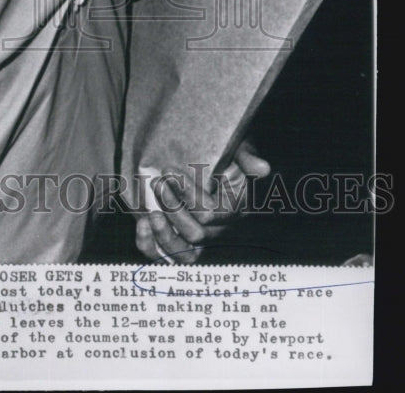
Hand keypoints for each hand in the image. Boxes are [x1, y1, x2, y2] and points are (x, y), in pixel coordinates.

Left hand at [135, 141, 269, 263]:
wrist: (203, 158)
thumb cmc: (221, 151)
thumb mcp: (236, 148)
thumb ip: (246, 157)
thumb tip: (262, 168)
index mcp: (233, 210)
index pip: (209, 213)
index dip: (187, 194)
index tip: (169, 169)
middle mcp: (218, 230)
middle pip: (196, 235)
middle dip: (173, 208)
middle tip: (157, 182)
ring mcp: (197, 239)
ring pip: (182, 254)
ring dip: (163, 232)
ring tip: (149, 209)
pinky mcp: (175, 241)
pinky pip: (163, 257)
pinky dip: (149, 245)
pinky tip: (142, 224)